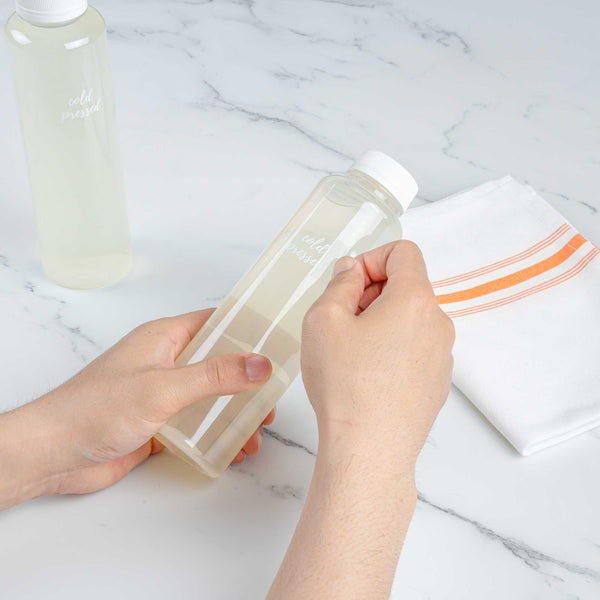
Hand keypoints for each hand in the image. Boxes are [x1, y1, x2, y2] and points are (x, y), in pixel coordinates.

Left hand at [1, 310, 272, 506]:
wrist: (53, 454)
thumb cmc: (97, 409)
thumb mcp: (164, 388)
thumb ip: (214, 375)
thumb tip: (260, 364)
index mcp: (164, 339)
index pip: (214, 323)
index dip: (246, 331)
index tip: (277, 345)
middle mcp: (165, 362)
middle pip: (218, 364)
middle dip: (247, 383)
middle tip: (270, 402)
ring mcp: (161, 394)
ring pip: (209, 397)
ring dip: (234, 413)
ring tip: (256, 434)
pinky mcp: (157, 424)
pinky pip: (196, 424)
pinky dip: (216, 434)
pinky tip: (233, 449)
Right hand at [269, 241, 453, 599]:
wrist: (369, 450)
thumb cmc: (345, 385)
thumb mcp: (323, 319)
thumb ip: (339, 283)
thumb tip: (351, 271)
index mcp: (415, 300)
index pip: (404, 252)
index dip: (371, 259)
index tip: (349, 285)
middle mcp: (438, 324)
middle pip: (407, 287)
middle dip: (372, 294)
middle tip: (341, 321)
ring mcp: (442, 356)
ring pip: (409, 320)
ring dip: (380, 323)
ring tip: (351, 353)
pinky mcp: (437, 382)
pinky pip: (415, 349)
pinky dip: (392, 350)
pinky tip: (367, 376)